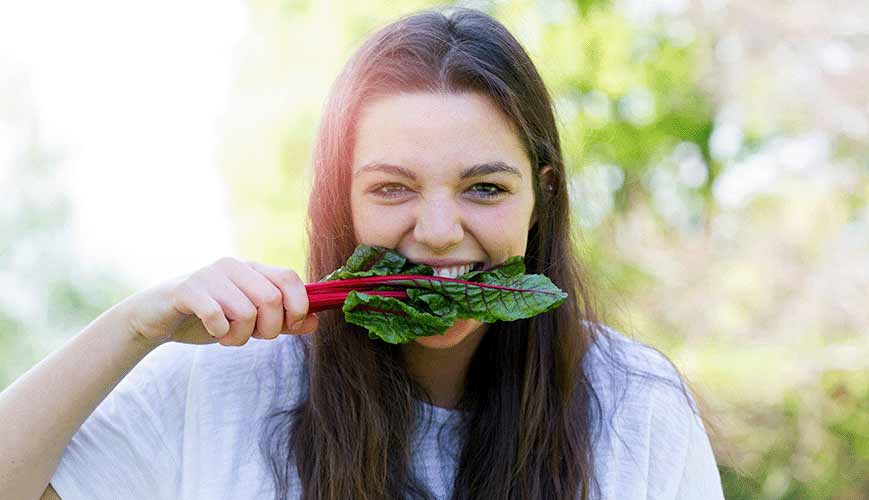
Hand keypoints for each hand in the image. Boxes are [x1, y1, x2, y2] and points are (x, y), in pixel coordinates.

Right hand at [121, 257, 318, 346]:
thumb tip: (315, 321)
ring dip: (241, 336)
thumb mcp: (251, 321)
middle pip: (272, 298)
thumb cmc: (209, 317)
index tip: (290, 326)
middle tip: (254, 337)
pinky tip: (213, 332)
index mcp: (253, 269)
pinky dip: (220, 332)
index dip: (298, 306)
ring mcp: (210, 275)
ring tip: (228, 337)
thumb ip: (283, 321)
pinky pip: (216, 314)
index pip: (290, 279)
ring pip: (246, 311)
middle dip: (269, 329)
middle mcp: (234, 267)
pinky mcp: (187, 289)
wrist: (158, 318)